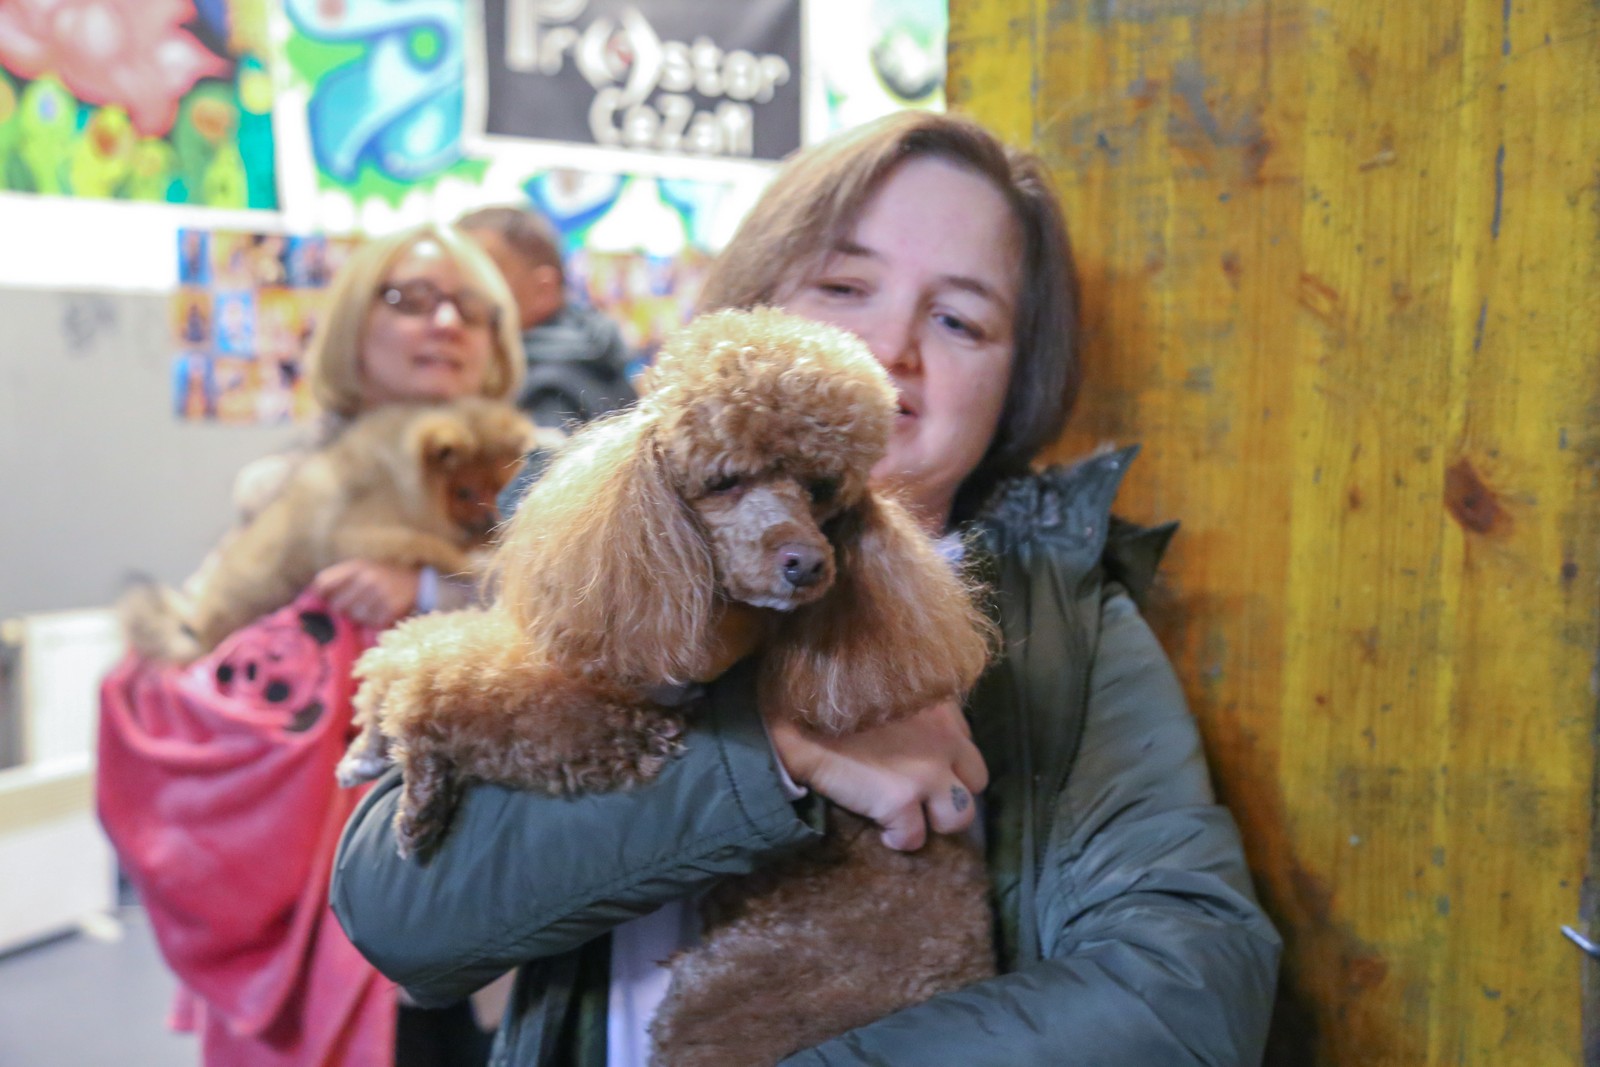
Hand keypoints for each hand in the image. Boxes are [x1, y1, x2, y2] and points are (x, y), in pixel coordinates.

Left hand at [310, 560, 420, 628]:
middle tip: (353, 606)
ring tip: (370, 609)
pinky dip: (375, 622)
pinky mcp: (391, 608)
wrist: (419, 582)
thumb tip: (314, 595)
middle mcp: (367, 578)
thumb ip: (342, 578)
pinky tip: (381, 614)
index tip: (324, 599)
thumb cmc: (385, 577)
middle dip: (343, 609)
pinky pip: (372, 623)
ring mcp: (380, 593)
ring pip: (355, 616)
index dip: (320, 593)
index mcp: (357, 566)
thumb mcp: (365, 568)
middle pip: (337, 604)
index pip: (324, 582)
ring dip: (360, 617)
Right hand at [765, 701, 987, 851]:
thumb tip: (920, 738)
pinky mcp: (900, 801)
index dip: (947, 761)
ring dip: (934, 820)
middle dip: (953, 791)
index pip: (967, 745)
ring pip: (960, 817)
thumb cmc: (836, 700)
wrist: (799, 721)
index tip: (923, 765)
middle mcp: (945, 740)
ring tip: (908, 816)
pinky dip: (899, 838)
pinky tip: (883, 829)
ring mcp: (927, 773)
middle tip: (923, 795)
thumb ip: (916, 712)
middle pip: (977, 781)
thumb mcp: (890, 691)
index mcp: (942, 710)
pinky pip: (914, 838)